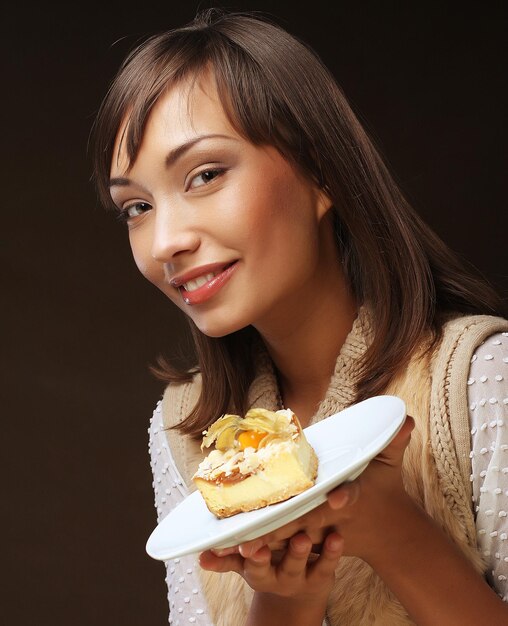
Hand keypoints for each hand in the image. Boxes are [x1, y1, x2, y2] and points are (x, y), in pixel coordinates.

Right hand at [199, 531, 342, 603]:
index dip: (239, 556)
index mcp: (255, 570)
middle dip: (261, 558)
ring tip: (301, 538)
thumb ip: (227, 559)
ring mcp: (299, 575)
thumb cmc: (271, 563)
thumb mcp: (248, 566)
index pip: (243, 563)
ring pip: (297, 564)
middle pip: (266, 568)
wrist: (303, 590)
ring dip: (297, 552)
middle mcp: (275, 575)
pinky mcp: (323, 573)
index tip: (237, 547)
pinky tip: (336, 537)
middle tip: (258, 547)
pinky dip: (331, 551)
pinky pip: (327, 563)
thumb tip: (199, 555)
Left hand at [233, 415, 414, 563]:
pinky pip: (272, 545)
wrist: (379, 528)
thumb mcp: (388, 465)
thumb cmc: (380, 489)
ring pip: (284, 538)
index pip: (345, 497)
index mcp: (347, 498)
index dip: (342, 496)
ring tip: (237, 547)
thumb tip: (408, 418)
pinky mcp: (297, 540)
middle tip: (263, 530)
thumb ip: (394, 443)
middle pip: (305, 521)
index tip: (336, 497)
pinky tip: (221, 555)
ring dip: (262, 543)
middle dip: (285, 526)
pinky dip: (249, 551)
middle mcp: (326, 517)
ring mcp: (311, 532)